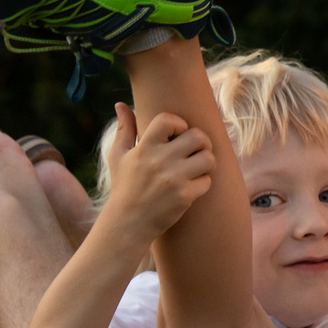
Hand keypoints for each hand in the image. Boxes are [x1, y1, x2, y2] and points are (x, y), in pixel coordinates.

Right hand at [98, 104, 212, 239]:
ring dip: (206, 162)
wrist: (128, 223)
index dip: (179, 123)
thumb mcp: (118, 156)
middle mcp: (160, 161)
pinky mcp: (185, 196)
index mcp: (145, 148)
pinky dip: (203, 183)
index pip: (169, 120)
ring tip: (195, 168)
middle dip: (201, 142)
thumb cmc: (124, 186)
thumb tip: (121, 104)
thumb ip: (124, 129)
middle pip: (198, 136)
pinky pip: (207, 181)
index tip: (177, 134)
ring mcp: (174, 179)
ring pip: (208, 158)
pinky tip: (191, 187)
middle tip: (194, 151)